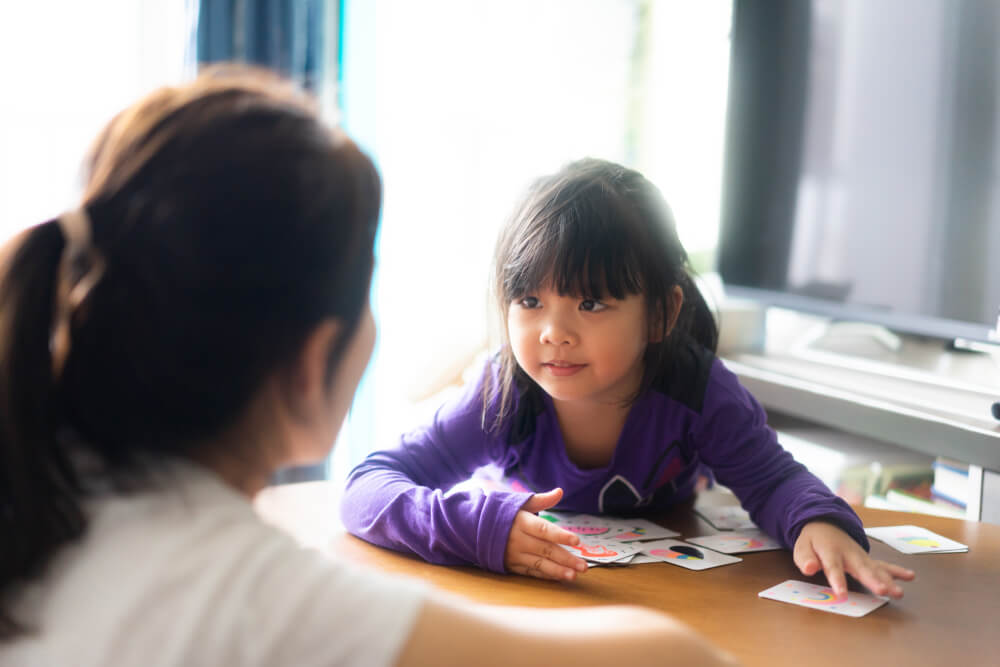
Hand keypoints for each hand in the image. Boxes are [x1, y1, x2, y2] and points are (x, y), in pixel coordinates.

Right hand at [504, 488, 587, 581]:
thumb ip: (542, 500)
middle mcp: (518, 539)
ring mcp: (515, 554)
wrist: (475, 528)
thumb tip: (560, 492)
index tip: (577, 540)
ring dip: (558, 571)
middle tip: (584, 566)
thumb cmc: (503, 513)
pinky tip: (559, 578)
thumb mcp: (520, 503)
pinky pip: (531, 572)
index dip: (560, 535)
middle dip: (566, 559)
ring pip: (539, 564)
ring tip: (574, 575)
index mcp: (521, 522)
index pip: (544, 529)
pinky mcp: (512, 565)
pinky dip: (545, 576)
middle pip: (545, 549)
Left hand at [793, 521, 914, 598]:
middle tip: (883, 591)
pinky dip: (896, 571)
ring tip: (898, 592)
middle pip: (861, 568)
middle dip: (873, 580)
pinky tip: (910, 576)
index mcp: (831, 551)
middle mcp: (850, 554)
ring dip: (888, 580)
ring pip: (876, 569)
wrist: (825, 523)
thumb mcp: (801, 547)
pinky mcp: (868, 560)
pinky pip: (883, 565)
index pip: (834, 567)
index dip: (837, 581)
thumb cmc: (813, 540)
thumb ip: (805, 559)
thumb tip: (809, 568)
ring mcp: (861, 557)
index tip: (841, 594)